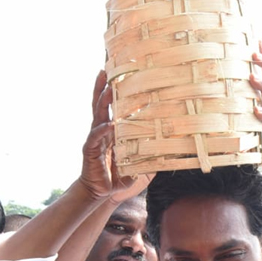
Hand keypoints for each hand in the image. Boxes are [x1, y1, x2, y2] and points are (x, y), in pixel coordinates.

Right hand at [79, 71, 149, 201]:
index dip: (116, 92)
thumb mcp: (140, 162)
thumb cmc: (120, 176)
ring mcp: (95, 139)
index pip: (114, 107)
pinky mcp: (90, 151)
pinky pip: (95, 138)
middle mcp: (101, 131)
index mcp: (113, 131)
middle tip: (106, 68)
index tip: (121, 74)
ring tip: (105, 87)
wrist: (103, 192)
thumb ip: (151, 151)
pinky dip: (102, 130)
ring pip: (97, 115)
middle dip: (103, 87)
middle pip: (101, 104)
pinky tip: (108, 124)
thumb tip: (172, 145)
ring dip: (101, 100)